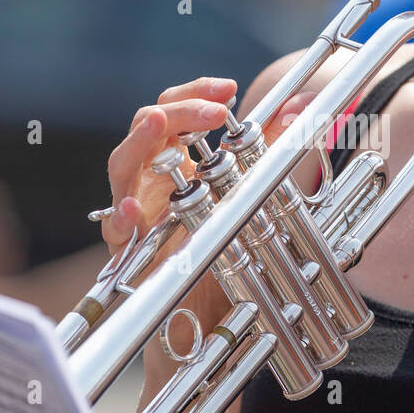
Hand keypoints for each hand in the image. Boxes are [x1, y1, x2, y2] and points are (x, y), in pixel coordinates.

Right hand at [103, 75, 316, 388]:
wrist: (205, 326)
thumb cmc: (223, 258)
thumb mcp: (255, 200)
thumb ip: (272, 154)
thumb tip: (298, 109)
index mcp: (178, 164)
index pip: (176, 111)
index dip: (197, 91)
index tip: (229, 86)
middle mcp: (151, 182)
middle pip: (146, 127)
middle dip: (178, 109)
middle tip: (216, 109)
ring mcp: (135, 215)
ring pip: (121, 166)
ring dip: (138, 142)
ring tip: (158, 123)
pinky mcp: (128, 255)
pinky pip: (114, 232)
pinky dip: (122, 217)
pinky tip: (135, 209)